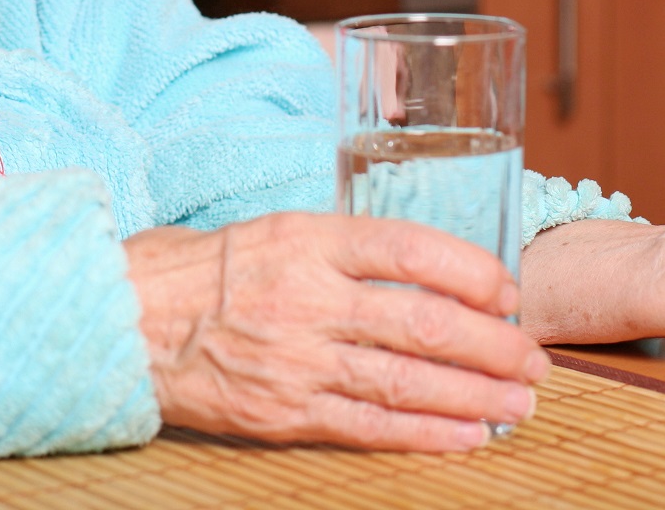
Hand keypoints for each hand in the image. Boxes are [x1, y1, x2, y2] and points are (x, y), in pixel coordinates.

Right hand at [124, 213, 551, 450]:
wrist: (130, 320)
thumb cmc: (209, 271)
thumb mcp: (278, 231)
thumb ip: (347, 249)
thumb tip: (432, 271)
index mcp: (308, 240)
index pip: (408, 249)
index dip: (470, 271)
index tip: (509, 289)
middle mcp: (307, 298)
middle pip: (421, 323)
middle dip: (491, 345)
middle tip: (535, 359)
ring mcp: (297, 360)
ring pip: (405, 380)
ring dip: (475, 394)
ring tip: (520, 402)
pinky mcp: (283, 412)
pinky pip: (368, 426)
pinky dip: (426, 432)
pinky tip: (469, 434)